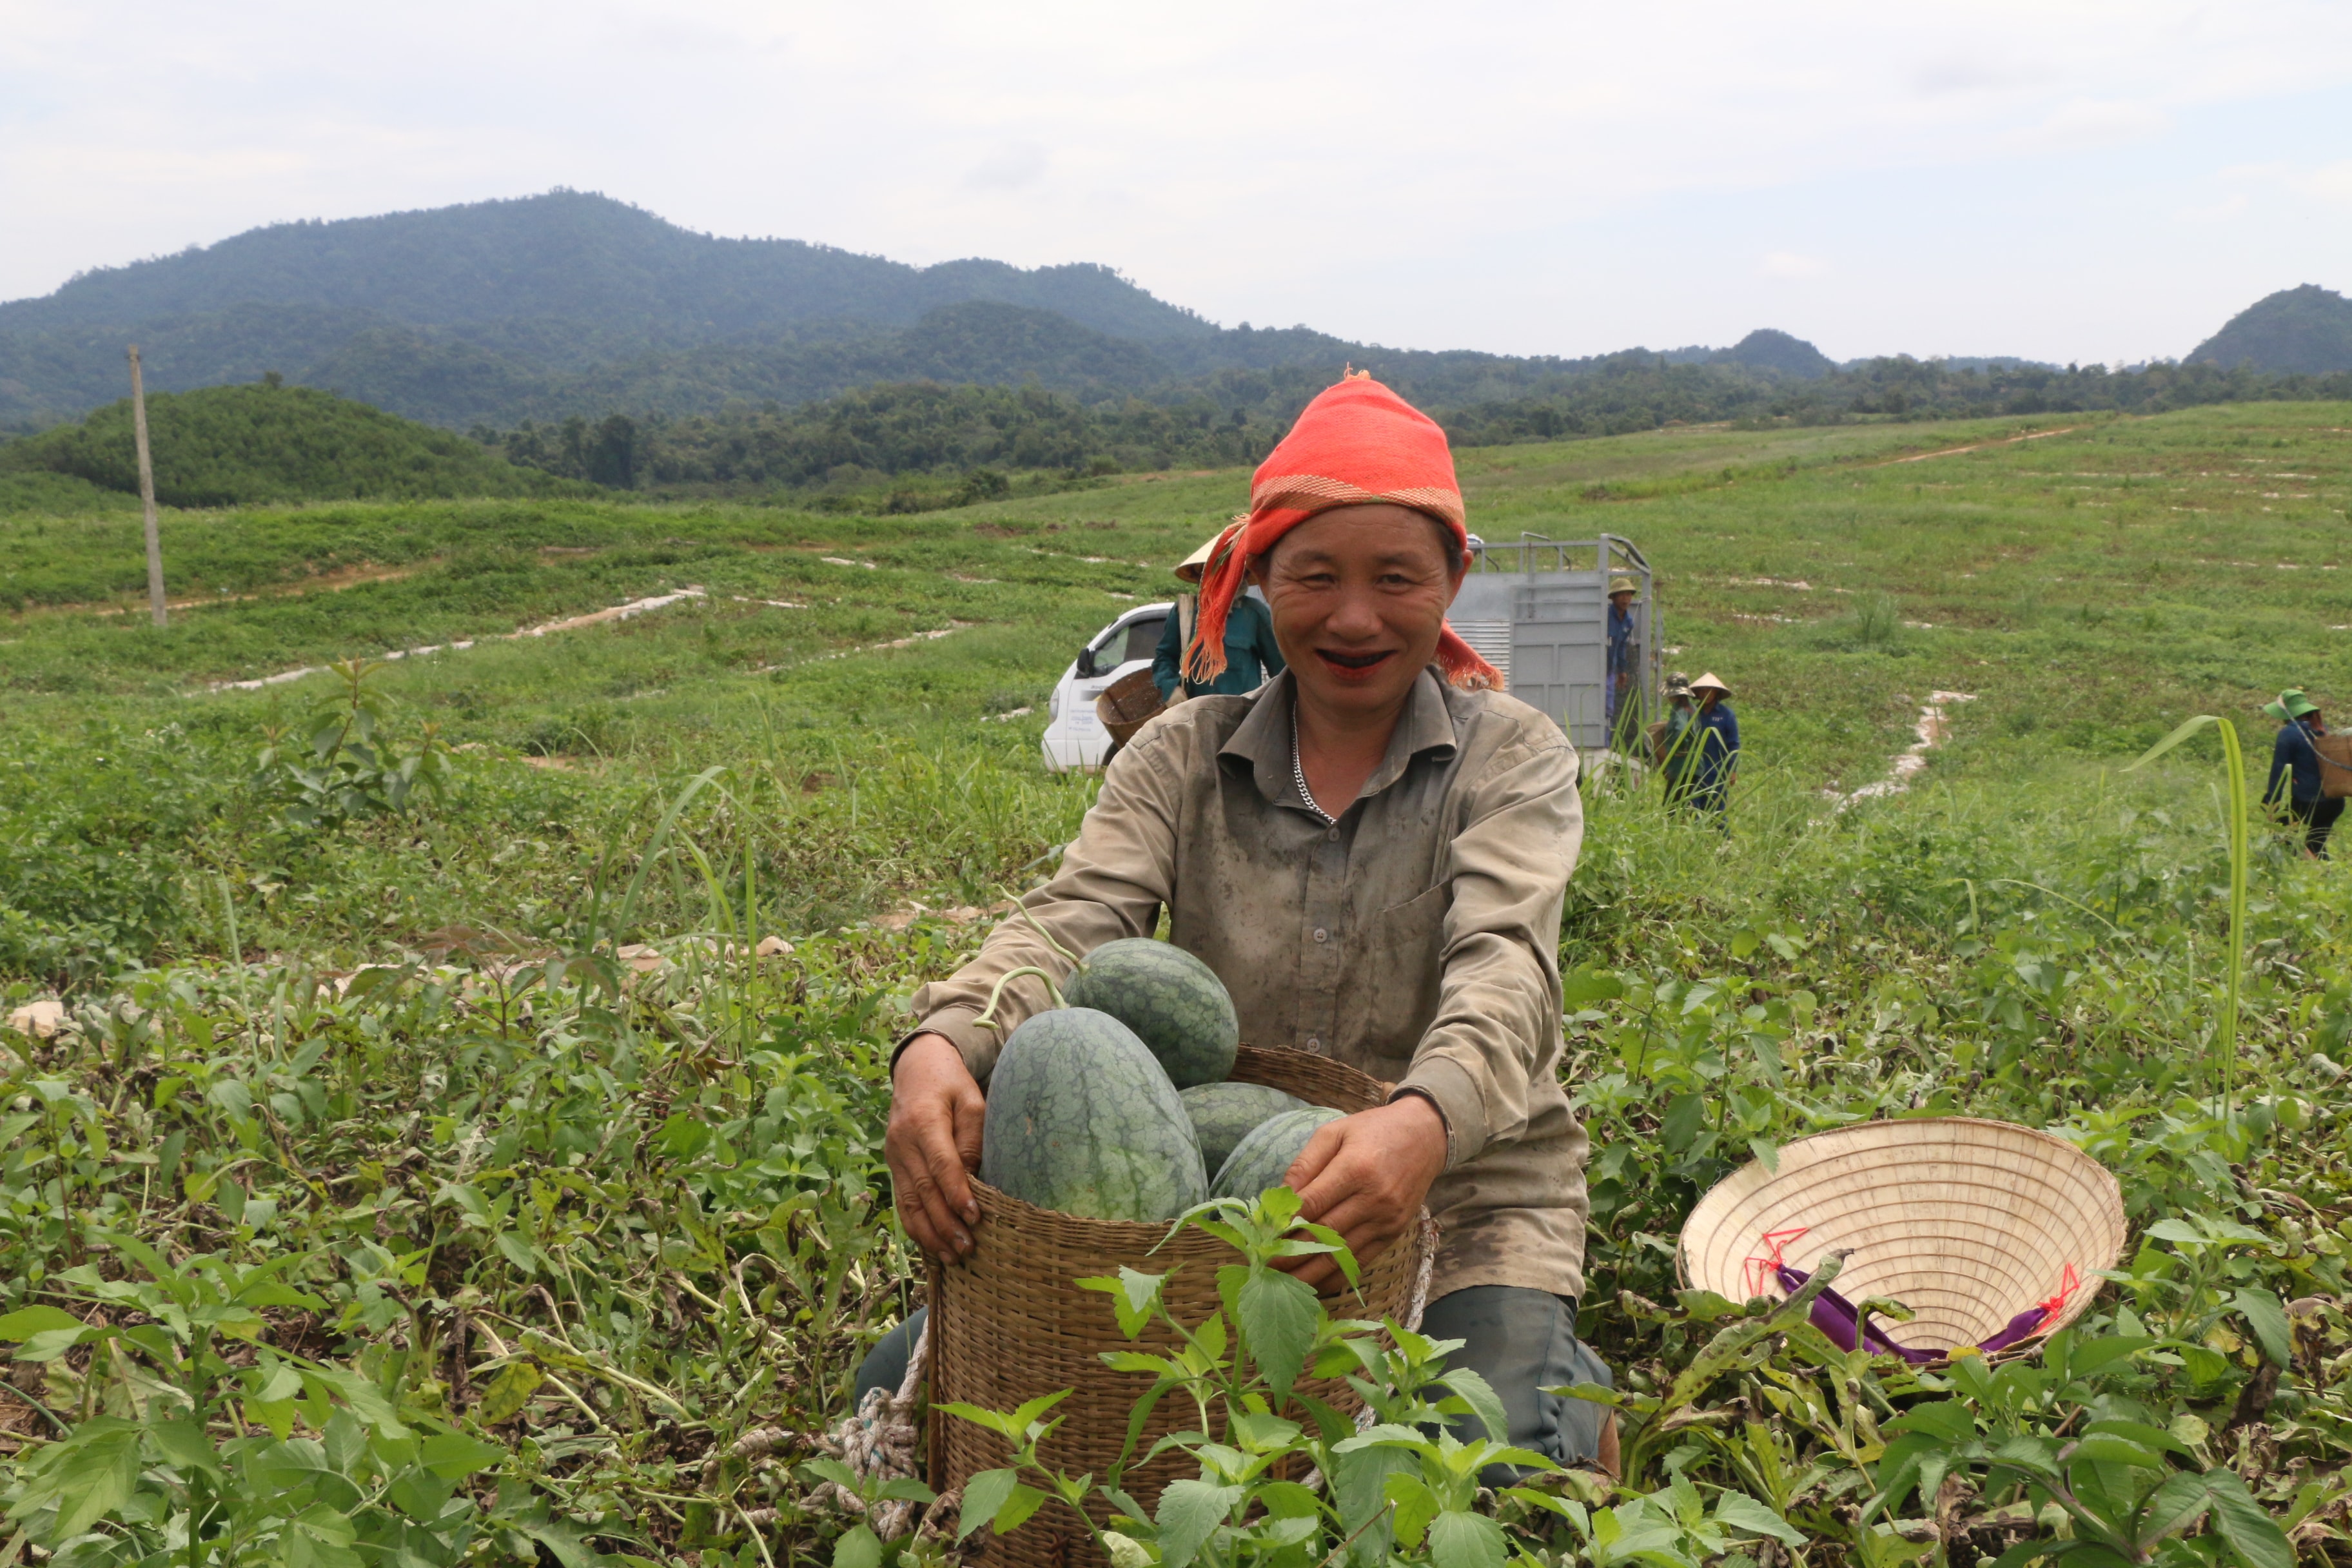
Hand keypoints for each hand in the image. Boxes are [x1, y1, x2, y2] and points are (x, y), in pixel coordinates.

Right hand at [885, 1033, 985, 1260]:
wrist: (917, 1068)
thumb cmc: (951, 1083)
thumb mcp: (971, 1100)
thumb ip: (972, 1137)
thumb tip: (974, 1178)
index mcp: (924, 1121)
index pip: (941, 1165)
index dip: (957, 1194)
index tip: (975, 1218)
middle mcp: (903, 1141)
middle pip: (923, 1190)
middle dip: (945, 1223)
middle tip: (967, 1248)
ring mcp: (893, 1154)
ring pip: (909, 1201)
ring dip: (929, 1233)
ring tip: (951, 1257)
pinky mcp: (893, 1164)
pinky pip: (902, 1200)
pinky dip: (915, 1225)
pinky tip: (931, 1245)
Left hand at [1280, 1095, 1447, 1291]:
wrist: (1425, 1136)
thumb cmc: (1373, 1130)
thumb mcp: (1334, 1132)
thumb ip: (1305, 1163)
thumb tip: (1280, 1196)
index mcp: (1355, 1169)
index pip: (1312, 1204)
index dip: (1284, 1222)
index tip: (1262, 1234)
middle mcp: (1374, 1199)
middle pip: (1324, 1234)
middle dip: (1290, 1253)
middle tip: (1263, 1264)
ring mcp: (1386, 1220)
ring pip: (1341, 1255)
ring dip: (1309, 1272)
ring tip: (1281, 1280)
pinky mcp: (1394, 1233)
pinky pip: (1360, 1261)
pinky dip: (1335, 1275)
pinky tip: (1313, 1283)